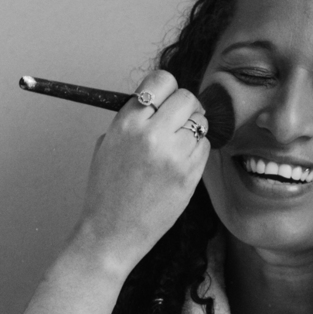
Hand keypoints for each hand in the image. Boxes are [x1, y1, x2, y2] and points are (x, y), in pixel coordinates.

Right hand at [75, 70, 209, 269]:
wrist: (110, 233)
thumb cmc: (106, 191)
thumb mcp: (107, 144)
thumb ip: (132, 120)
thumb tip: (158, 103)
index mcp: (126, 123)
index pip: (161, 80)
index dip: (166, 88)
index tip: (165, 99)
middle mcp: (151, 134)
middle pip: (187, 96)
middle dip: (184, 107)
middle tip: (177, 122)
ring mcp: (173, 154)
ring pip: (201, 121)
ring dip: (193, 129)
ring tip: (177, 146)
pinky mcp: (189, 174)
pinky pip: (205, 147)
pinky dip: (197, 151)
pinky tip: (180, 164)